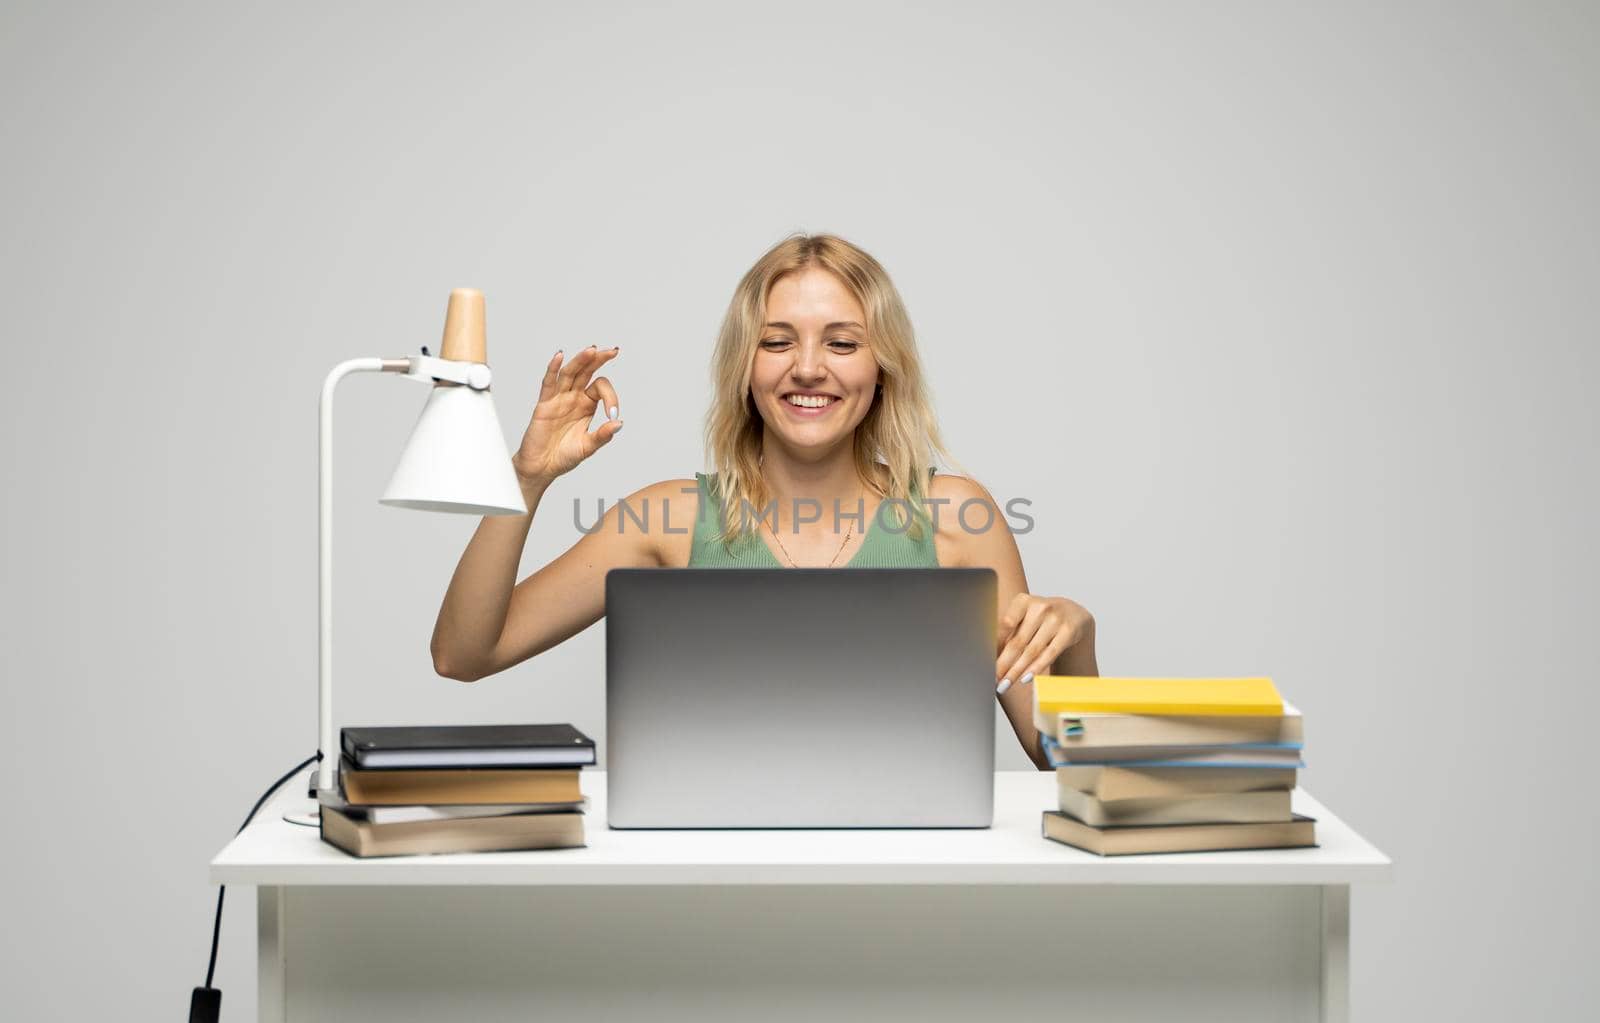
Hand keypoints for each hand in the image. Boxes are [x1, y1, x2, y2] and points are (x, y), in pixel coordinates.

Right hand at [510, 346, 622, 485]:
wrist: (542, 467)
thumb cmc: (564, 456)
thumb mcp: (588, 447)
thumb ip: (602, 435)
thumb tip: (619, 423)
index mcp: (587, 405)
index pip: (601, 388)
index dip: (611, 398)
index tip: (612, 415)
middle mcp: (573, 397)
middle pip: (586, 372)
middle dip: (599, 360)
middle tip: (612, 351)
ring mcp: (558, 399)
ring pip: (569, 373)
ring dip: (580, 361)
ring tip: (592, 350)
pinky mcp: (544, 404)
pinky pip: (548, 383)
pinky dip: (553, 369)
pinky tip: (560, 356)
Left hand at [994, 593, 1093, 693]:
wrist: (1073, 613)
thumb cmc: (1040, 618)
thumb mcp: (1024, 617)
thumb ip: (1009, 632)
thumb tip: (991, 657)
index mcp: (1023, 601)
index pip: (1006, 625)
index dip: (995, 646)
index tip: (987, 663)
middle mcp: (1040, 607)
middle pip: (1018, 642)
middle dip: (1004, 664)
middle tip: (994, 680)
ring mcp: (1055, 619)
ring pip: (1032, 651)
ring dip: (1017, 671)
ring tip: (1006, 684)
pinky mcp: (1068, 632)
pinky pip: (1049, 654)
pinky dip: (1035, 668)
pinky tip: (1025, 678)